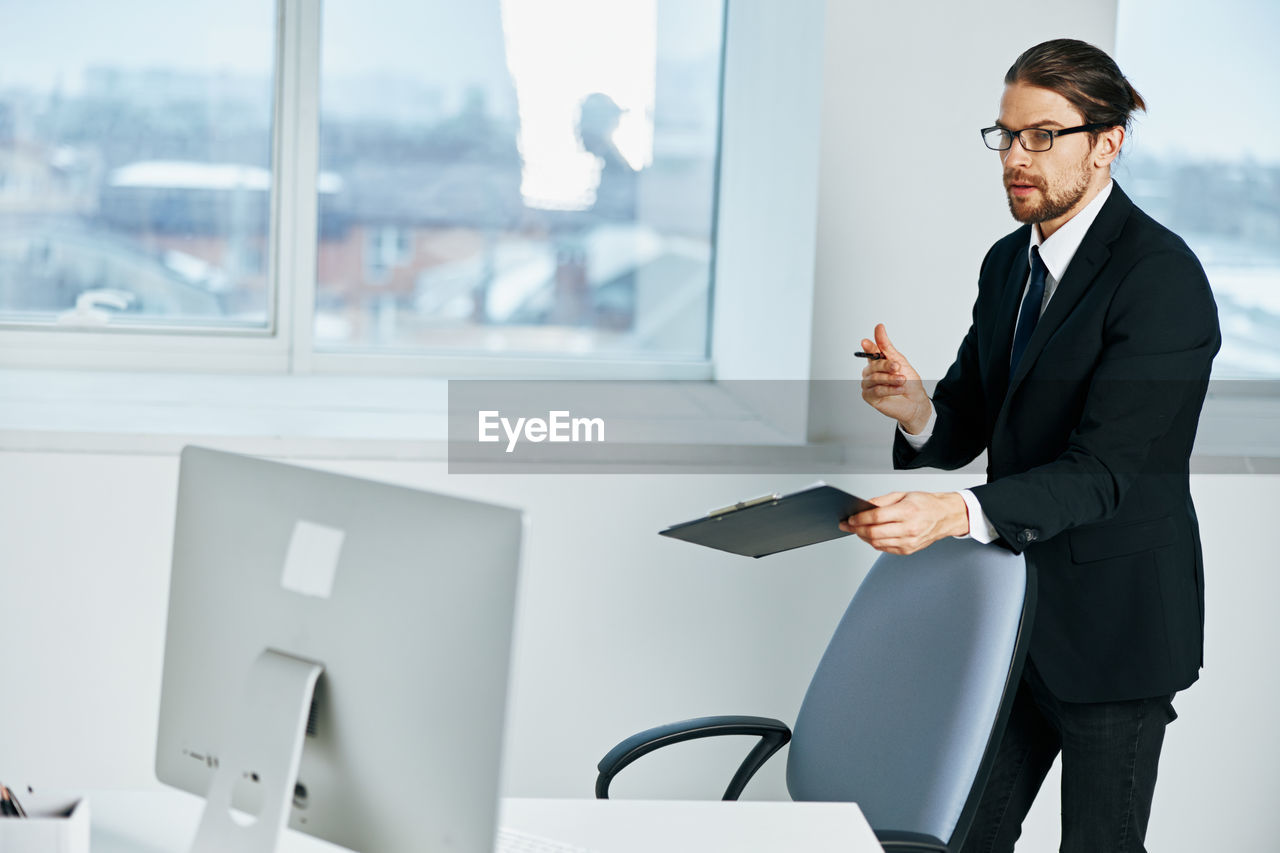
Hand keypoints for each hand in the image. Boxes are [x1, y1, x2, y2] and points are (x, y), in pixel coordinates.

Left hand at [839, 491, 969, 554]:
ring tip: (856, 530)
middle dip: (856, 529)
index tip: (850, 518)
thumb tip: (864, 506)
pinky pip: (885, 549)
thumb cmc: (926, 504)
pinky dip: (874, 542)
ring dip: (863, 537)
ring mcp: (909, 542)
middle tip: (847, 525)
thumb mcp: (903, 495)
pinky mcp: (908, 550)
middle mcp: (909, 529)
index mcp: (907, 512)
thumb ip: (881, 501)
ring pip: (877, 543)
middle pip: (874, 533)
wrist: (945, 516)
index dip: (859, 518)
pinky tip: (870, 536)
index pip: (876, 517)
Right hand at [860, 323, 930, 434]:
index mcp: (877, 362)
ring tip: (903, 380)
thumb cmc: (909, 381)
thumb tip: (879, 327)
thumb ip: (886, 346)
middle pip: (873, 365)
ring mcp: (868, 385)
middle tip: (898, 366)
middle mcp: (870, 372)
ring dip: (890, 379)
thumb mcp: (900, 360)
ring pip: (875, 378)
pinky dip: (889, 389)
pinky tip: (899, 389)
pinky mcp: (869, 397)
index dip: (869, 346)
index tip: (866, 342)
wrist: (915, 401)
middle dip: (886, 365)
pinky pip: (876, 390)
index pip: (870, 351)